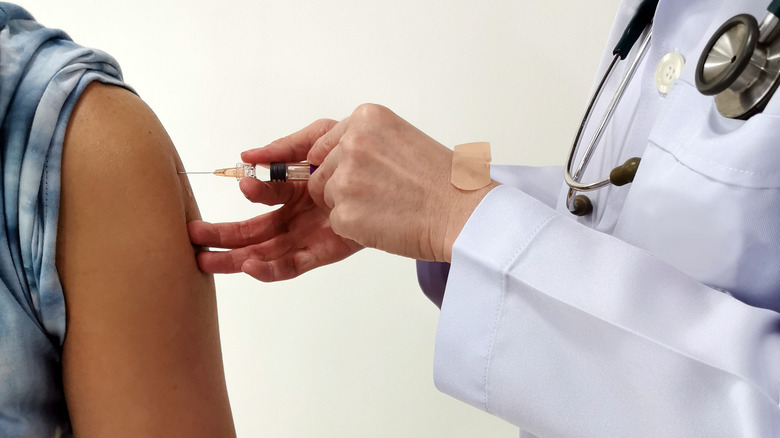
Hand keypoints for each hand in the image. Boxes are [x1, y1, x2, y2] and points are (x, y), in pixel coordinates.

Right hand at [188, 119, 362, 281]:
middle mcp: (301, 213)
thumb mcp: (326, 138)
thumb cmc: (373, 156)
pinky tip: (250, 266)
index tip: (239, 184)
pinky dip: (271, 267)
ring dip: (235, 255)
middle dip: (223, 234)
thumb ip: (288, 147)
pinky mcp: (327, 252)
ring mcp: (312, 234)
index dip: (249, 192)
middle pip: (255, 229)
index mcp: (298, 188)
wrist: (420, 186)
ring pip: (266, 250)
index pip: (264, 194)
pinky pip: (294, 263)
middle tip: (192, 237)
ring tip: (205, 260)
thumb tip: (247, 157)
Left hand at [307, 104, 498, 261]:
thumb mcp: (402, 139)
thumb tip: (332, 158)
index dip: (332, 164)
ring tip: (387, 207)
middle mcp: (352, 144)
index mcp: (367, 119)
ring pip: (327, 198)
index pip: (323, 143)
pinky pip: (337, 223)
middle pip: (321, 172)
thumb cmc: (444, 182)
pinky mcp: (345, 213)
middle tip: (381, 194)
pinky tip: (386, 222)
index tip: (343, 171)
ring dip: (349, 207)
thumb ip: (365, 142)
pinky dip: (357, 229)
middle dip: (343, 187)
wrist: (463, 213)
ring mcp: (346, 179)